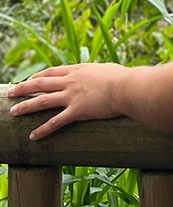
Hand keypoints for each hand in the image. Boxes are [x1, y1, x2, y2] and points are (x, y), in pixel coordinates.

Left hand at [7, 63, 128, 140]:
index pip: (53, 72)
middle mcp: (71, 81)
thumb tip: (100, 74)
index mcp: (79, 70)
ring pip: (42, 101)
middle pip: (41, 83)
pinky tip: (33, 137)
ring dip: (26, 107)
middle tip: (11, 92)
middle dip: (23, 88)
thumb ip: (98, 73)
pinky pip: (56, 122)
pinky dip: (43, 130)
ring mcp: (72, 96)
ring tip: (13, 112)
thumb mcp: (107, 69)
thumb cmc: (123, 78)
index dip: (39, 75)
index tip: (29, 79)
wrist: (127, 87)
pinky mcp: (77, 111)